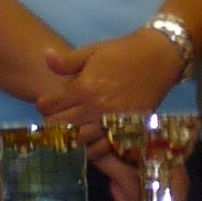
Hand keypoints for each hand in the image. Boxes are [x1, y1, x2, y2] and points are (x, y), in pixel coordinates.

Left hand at [37, 24, 184, 139]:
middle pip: (59, 126)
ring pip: (78, 140)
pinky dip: (91, 147)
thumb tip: (45, 57)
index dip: (43, 104)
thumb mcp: (92, 51)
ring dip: (71, 136)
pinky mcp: (125, 130)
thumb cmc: (122, 52)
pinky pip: (102, 149)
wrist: (158, 58)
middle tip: (57, 117)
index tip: (47, 102)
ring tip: (72, 129)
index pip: (48, 106)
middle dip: (52, 122)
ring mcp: (111, 122)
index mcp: (83, 87)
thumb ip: (67, 61)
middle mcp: (95, 108)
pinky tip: (90, 138)